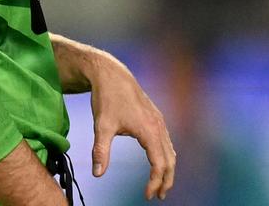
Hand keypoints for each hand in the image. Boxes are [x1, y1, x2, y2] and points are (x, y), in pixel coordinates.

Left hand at [90, 52, 175, 199]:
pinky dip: (166, 155)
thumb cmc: (107, 99)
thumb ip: (101, 151)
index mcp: (149, 130)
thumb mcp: (102, 126)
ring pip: (170, 150)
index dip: (155, 181)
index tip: (147, 195)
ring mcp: (159, 121)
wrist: (112, 75)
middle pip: (170, 159)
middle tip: (158, 196)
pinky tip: (159, 162)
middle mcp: (158, 126)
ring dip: (167, 168)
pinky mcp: (156, 117)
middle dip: (166, 179)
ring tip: (160, 184)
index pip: (159, 163)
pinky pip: (166, 141)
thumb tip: (97, 174)